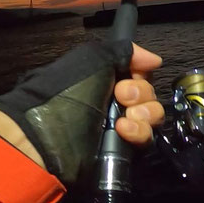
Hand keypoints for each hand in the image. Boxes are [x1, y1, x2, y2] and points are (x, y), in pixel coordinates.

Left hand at [0, 40, 162, 185]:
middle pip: (149, 95)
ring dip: (144, 114)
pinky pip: (145, 140)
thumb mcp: (92, 59)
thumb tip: (155, 60)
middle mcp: (114, 102)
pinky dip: (138, 133)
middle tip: (122, 96)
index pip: (140, 74)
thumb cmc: (68, 93)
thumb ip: (125, 52)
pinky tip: (122, 130)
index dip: (142, 73)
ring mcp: (119, 128)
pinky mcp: (122, 150)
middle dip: (142, 93)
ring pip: (152, 117)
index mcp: (106, 80)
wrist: (48, 137)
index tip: (132, 74)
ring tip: (124, 118)